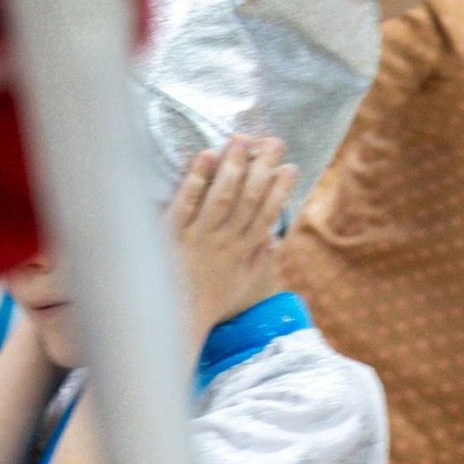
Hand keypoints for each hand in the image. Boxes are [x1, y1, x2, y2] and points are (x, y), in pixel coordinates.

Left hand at [170, 137, 291, 346]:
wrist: (174, 322)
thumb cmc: (206, 303)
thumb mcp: (239, 284)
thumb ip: (256, 257)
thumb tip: (272, 236)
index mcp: (242, 252)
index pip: (266, 216)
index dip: (280, 190)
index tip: (291, 167)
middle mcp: (224, 242)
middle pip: (248, 200)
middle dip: (263, 168)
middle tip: (274, 141)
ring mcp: (199, 237)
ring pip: (222, 197)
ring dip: (233, 167)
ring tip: (242, 140)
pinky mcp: (172, 235)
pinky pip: (187, 203)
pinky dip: (197, 179)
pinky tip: (206, 156)